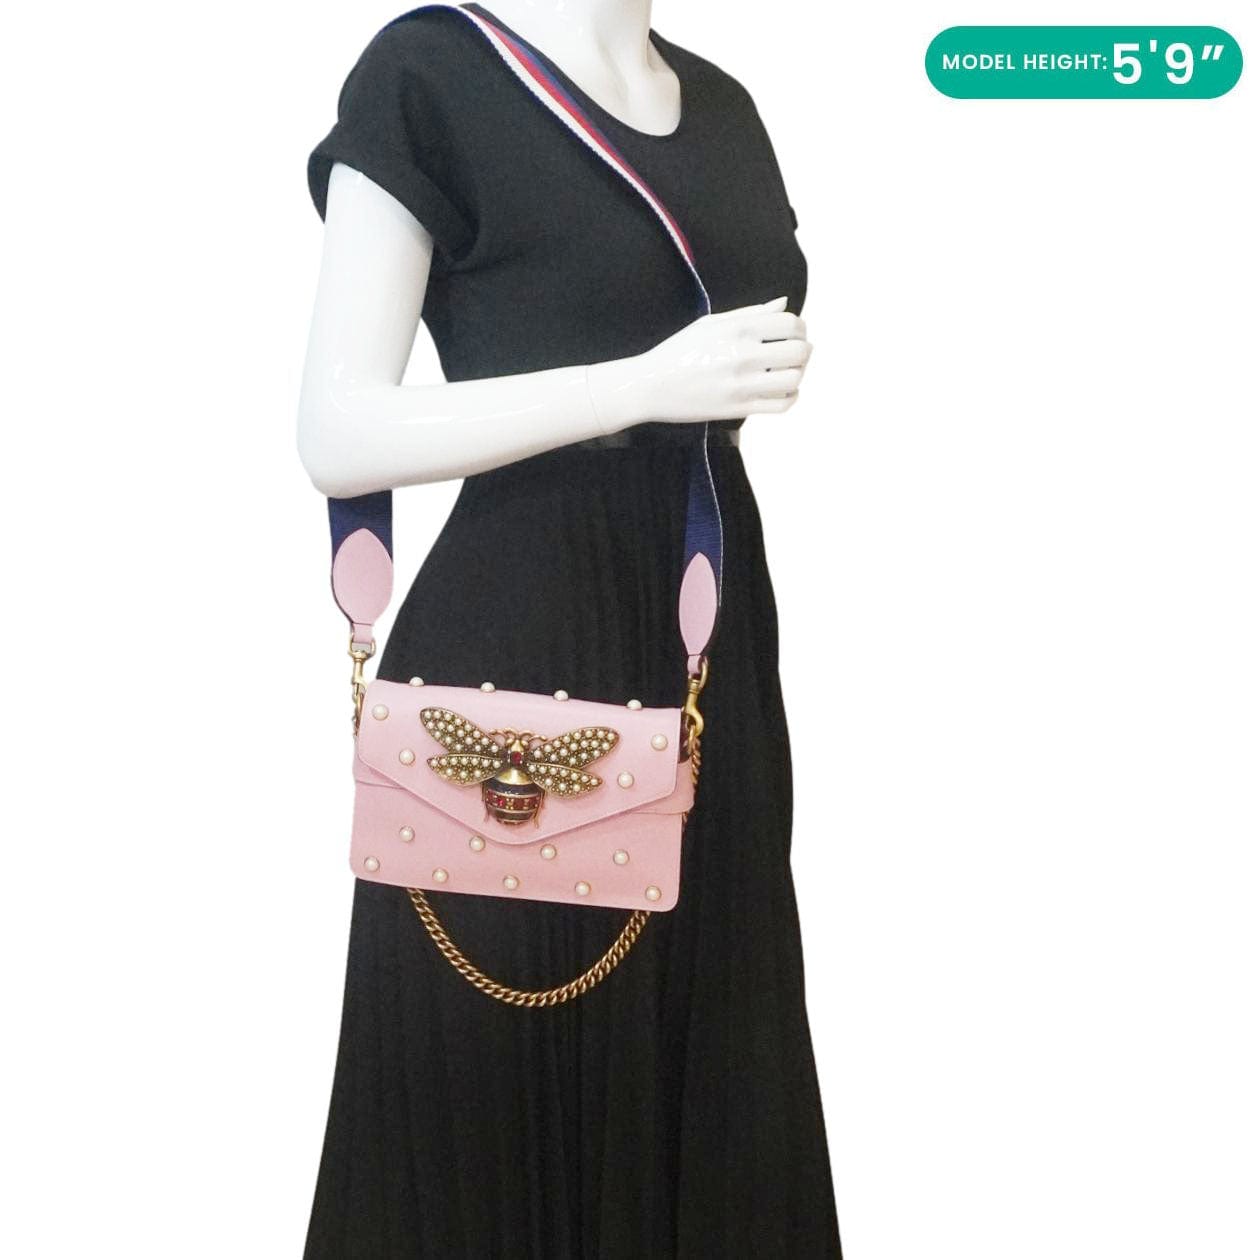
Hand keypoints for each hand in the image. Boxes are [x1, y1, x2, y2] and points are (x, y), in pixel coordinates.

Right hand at [586, 296, 811, 431]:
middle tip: (794, 354)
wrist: (651, 386)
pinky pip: (782, 404)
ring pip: (794, 379)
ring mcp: (742, 384)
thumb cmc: (679, 351)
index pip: (791, 323)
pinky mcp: (739, 408)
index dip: (800, 328)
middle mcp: (743, 355)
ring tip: (786, 372)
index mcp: (737, 329)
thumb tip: (784, 304)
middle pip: (799, 351)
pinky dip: (790, 397)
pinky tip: (781, 391)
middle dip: (804, 351)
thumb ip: (751, 313)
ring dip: (797, 374)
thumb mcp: (711, 323)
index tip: (792, 334)